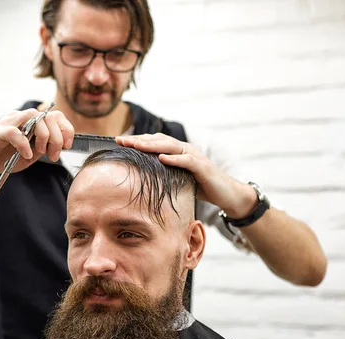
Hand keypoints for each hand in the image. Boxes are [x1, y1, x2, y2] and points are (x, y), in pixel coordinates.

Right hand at [0, 109, 74, 176]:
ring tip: (41, 152)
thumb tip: (57, 147)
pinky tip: (26, 155)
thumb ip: (41, 150)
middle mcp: (20, 119)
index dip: (65, 129)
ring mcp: (8, 123)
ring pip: (33, 117)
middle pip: (48, 116)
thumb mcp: (27, 157)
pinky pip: (14, 132)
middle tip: (53, 154)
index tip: (67, 146)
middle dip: (57, 137)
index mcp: (30, 123)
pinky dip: (24, 144)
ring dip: (43, 135)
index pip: (55, 116)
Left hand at [115, 133, 256, 217]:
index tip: (119, 141)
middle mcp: (185, 149)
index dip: (137, 141)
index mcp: (178, 151)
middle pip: (159, 140)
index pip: (154, 142)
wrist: (225, 193)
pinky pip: (187, 160)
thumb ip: (163, 174)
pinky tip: (162, 158)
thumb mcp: (178, 179)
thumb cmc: (200, 186)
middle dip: (139, 140)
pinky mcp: (203, 167)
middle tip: (121, 140)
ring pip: (171, 146)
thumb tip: (141, 178)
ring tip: (136, 145)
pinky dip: (174, 158)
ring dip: (152, 145)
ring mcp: (195, 156)